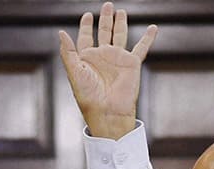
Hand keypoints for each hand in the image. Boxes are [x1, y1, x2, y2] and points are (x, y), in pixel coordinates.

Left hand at [59, 2, 156, 138]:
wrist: (108, 112)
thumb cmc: (88, 97)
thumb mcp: (75, 73)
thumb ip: (68, 52)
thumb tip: (61, 32)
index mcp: (87, 59)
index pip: (85, 37)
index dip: (85, 26)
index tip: (87, 15)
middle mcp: (102, 57)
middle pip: (104, 32)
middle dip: (105, 19)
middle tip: (107, 5)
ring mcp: (118, 59)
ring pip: (120, 35)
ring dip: (120, 23)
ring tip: (121, 11)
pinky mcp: (132, 63)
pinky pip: (141, 47)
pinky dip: (148, 38)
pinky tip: (153, 27)